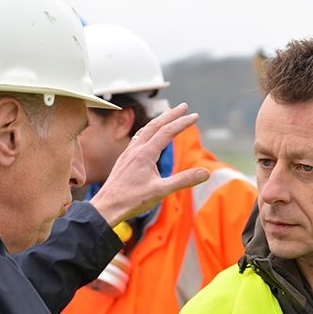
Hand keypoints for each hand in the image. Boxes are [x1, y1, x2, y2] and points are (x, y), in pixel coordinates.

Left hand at [89, 103, 210, 227]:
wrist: (107, 206)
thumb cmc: (132, 200)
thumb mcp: (161, 191)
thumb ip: (184, 180)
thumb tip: (206, 173)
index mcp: (146, 154)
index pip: (167, 132)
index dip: (182, 122)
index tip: (195, 116)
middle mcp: (136, 149)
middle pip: (156, 125)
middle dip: (171, 115)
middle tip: (184, 106)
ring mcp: (128, 153)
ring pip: (145, 130)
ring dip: (159, 121)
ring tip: (168, 115)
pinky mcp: (124, 159)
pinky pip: (137, 138)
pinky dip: (147, 131)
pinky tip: (148, 135)